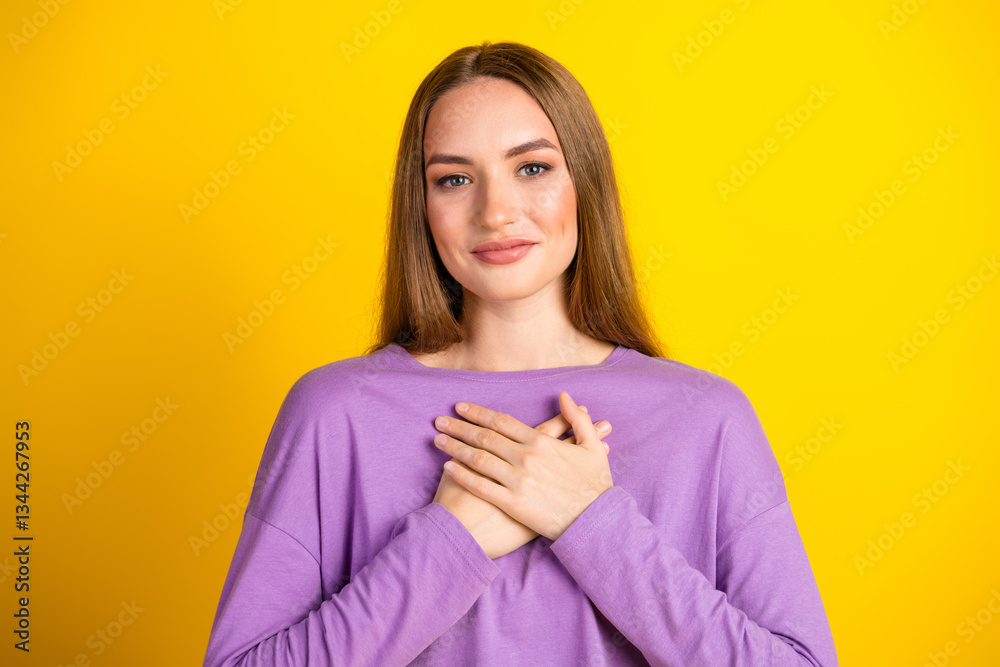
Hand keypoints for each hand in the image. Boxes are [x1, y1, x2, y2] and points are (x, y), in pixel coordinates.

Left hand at [433, 405, 611, 558]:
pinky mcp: (513, 503)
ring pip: (478, 459)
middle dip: (459, 426)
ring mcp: (518, 481)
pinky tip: (448, 467)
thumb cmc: (596, 486)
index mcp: (542, 442)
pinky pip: (481, 486)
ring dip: (455, 447)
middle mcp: (526, 458)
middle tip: (439, 420)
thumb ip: (576, 419)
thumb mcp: (592, 447)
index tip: (461, 407)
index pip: (502, 421)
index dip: (478, 412)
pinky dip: (462, 475)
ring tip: (438, 439)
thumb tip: (565, 395)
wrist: (597, 522)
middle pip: (485, 437)